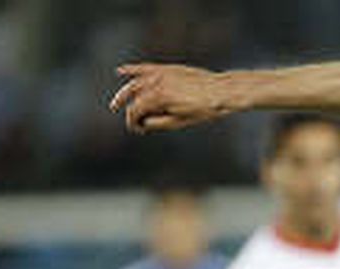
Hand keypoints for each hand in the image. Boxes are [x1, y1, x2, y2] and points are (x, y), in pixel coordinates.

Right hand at [109, 63, 228, 132]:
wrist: (220, 91)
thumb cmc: (203, 109)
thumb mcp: (180, 121)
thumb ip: (159, 122)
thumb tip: (144, 124)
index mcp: (158, 97)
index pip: (136, 110)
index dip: (133, 121)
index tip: (136, 129)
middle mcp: (155, 82)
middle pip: (132, 95)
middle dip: (125, 106)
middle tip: (118, 113)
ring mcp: (161, 73)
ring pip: (136, 82)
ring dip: (126, 91)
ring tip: (119, 100)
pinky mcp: (167, 68)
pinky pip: (145, 68)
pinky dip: (132, 69)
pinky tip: (120, 71)